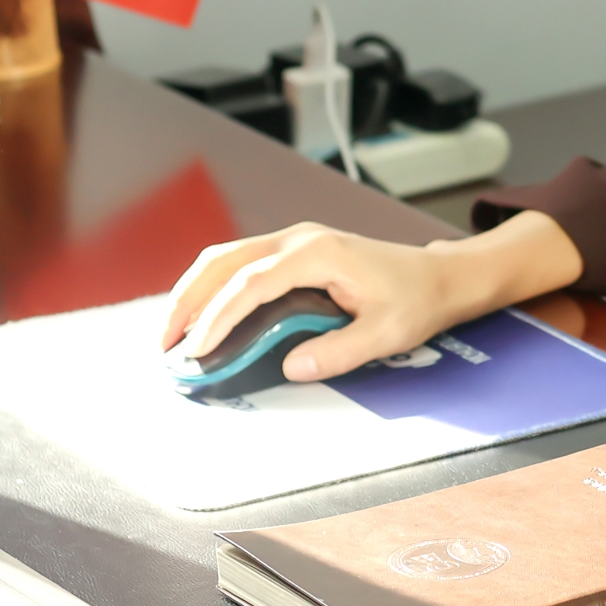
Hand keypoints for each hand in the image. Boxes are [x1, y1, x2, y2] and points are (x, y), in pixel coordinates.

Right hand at [158, 210, 580, 381]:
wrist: (440, 276)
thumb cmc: (418, 301)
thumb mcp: (387, 334)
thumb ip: (340, 351)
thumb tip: (290, 367)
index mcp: (317, 253)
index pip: (251, 284)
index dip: (218, 317)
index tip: (198, 351)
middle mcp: (299, 238)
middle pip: (224, 261)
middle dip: (188, 300)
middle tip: (165, 344)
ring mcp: (295, 240)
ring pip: (227, 258)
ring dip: (195, 291)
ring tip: (174, 333)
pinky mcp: (296, 251)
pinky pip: (241, 263)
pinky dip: (214, 286)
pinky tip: (203, 316)